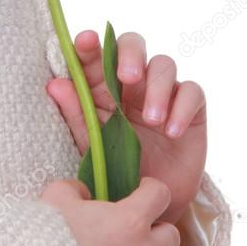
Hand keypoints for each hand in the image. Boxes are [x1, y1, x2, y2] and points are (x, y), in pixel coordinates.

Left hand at [46, 30, 206, 224]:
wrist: (152, 204)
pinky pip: (192, 91)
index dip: (90, 44)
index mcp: (102, 85)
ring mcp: (162, 92)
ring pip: (164, 64)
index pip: (96, 53)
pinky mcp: (191, 108)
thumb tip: (54, 84)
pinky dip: (182, 108)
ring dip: (158, 88)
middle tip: (127, 77)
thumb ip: (76, 114)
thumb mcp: (92, 144)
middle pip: (133, 43)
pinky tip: (173, 132)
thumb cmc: (117, 169)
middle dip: (130, 53)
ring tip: (152, 120)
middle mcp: (133, 82)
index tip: (85, 41)